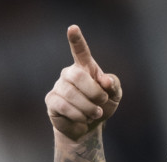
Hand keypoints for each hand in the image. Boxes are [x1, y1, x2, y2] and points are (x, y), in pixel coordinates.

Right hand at [46, 25, 121, 140]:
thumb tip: (105, 81)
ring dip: (88, 108)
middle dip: (94, 92)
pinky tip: (82, 120)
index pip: (80, 50)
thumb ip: (113, 85)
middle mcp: (69, 73)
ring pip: (71, 94)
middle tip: (102, 102)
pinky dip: (77, 116)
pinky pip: (63, 106)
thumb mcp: (114, 96)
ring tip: (94, 114)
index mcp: (85, 67)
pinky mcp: (51, 101)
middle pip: (78, 76)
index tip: (72, 28)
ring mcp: (58, 86)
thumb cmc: (101, 106)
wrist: (88, 127)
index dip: (76, 40)